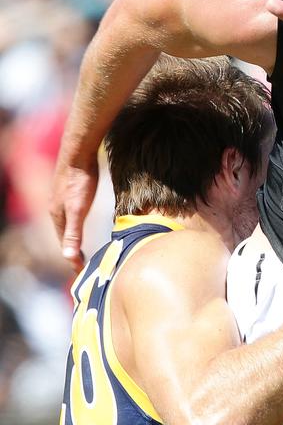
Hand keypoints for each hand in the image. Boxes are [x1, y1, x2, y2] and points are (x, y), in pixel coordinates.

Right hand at [49, 157, 98, 271]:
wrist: (79, 151)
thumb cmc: (80, 181)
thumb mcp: (77, 210)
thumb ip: (73, 233)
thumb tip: (67, 258)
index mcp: (57, 217)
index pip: (64, 245)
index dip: (72, 260)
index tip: (81, 273)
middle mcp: (56, 209)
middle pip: (64, 236)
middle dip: (71, 251)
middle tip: (83, 265)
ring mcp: (62, 199)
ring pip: (68, 224)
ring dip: (74, 238)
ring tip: (83, 248)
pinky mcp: (69, 190)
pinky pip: (72, 214)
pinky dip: (77, 224)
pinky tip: (83, 222)